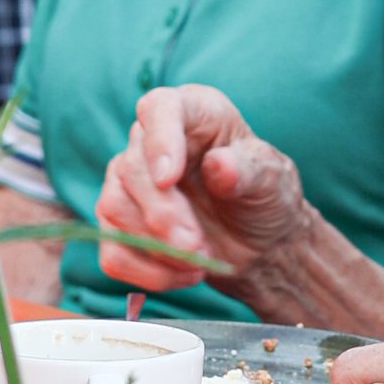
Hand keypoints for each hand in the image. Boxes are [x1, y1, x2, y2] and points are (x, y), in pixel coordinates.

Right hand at [95, 86, 308, 299]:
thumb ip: (248, 170)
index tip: (169, 178)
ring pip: (114, 208)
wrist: (261, 244)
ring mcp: (130, 183)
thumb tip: (219, 165)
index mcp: (193, 112)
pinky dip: (146, 271)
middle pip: (131, 169)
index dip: (158, 140)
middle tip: (195, 246)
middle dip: (162, 215)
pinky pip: (111, 250)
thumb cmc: (266, 196)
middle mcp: (152, 141)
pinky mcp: (120, 225)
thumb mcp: (272, 180)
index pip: (158, 108)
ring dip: (156, 246)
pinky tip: (183, 275)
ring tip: (200, 259)